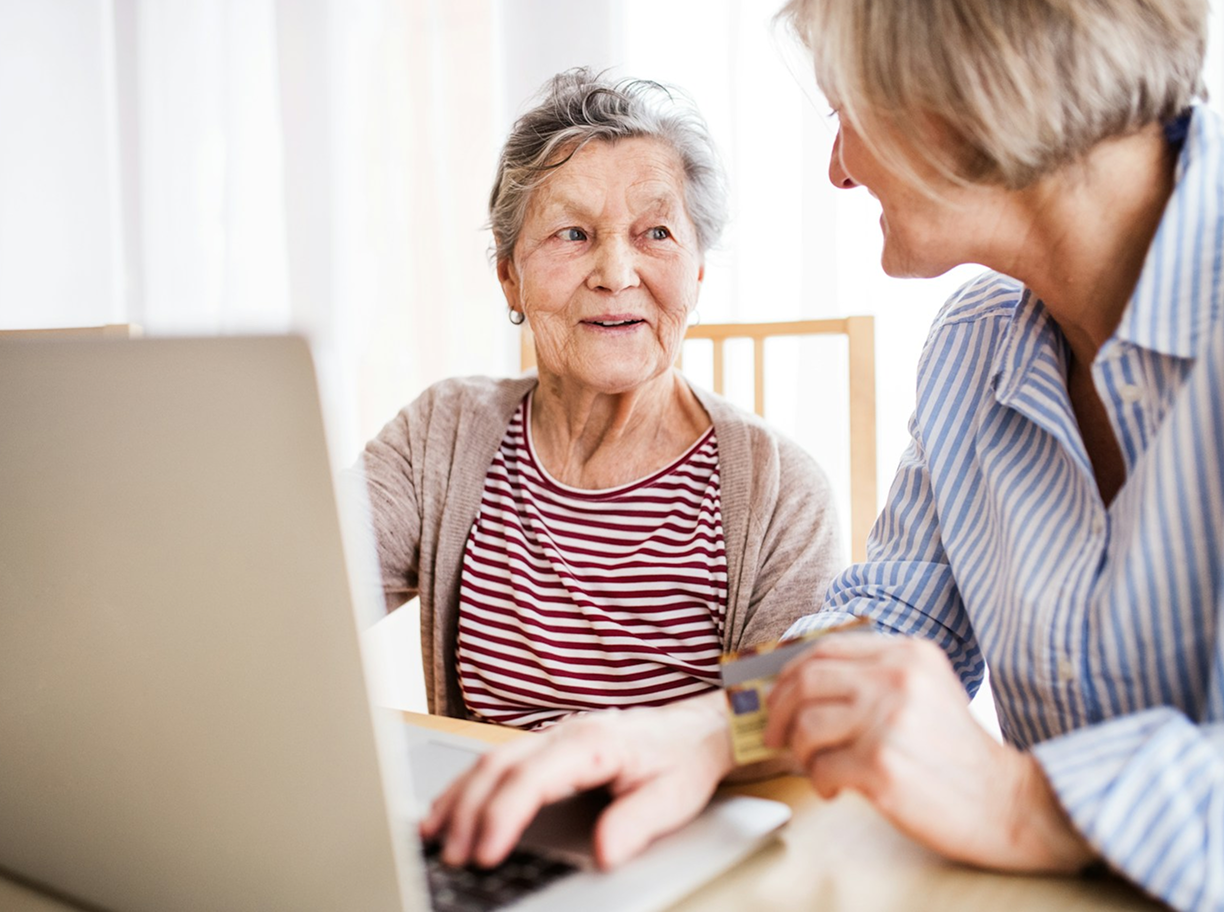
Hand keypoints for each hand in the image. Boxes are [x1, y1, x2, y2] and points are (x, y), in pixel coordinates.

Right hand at [421, 690, 734, 869]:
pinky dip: (469, 786)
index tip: (486, 852)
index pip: (532, 779)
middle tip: (454, 856)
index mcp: (593, 743)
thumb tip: (602, 852)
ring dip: (459, 797)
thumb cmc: (682, 761)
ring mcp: (553, 736)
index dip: (503, 816)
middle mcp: (565, 733)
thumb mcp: (673, 797)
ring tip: (434, 835)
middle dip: (469, 812)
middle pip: (499, 767)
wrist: (695, 729)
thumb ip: (636, 823)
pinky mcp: (548, 746)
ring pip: (491, 760)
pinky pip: (499, 761)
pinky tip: (451, 809)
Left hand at [763, 632, 1096, 871]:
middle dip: (779, 711)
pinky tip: (836, 789)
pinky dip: (819, 781)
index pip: (825, 649)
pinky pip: (821, 767)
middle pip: (806, 682)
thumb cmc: (956, 752)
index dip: (789, 673)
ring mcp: (888, 721)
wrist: (1008, 803)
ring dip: (800, 751)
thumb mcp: (926, 689)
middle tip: (775, 735)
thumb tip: (800, 681)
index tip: (777, 697)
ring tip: (817, 766)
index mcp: (907, 654)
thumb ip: (875, 675)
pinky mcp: (881, 765)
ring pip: (807, 726)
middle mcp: (897, 679)